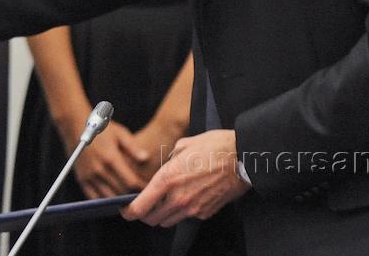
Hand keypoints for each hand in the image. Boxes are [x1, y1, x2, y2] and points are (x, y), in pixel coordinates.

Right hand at [69, 120, 147, 198]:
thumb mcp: (120, 133)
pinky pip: (95, 198)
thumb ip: (133, 147)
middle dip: (133, 195)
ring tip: (130, 198)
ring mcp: (89, 176)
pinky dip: (105, 201)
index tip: (149, 189)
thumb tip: (146, 159)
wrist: (75, 127)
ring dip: (120, 200)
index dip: (142, 188)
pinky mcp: (82, 180)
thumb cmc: (102, 129)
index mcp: (111, 158)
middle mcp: (99, 169)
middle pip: (121, 191)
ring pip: (109, 197)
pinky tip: (114, 198)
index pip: (130, 181)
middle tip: (143, 197)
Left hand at [122, 130, 249, 226]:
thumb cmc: (215, 147)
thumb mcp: (184, 145)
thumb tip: (165, 167)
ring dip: (163, 213)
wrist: (243, 158)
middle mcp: (178, 198)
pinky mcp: (205, 213)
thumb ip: (169, 160)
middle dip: (145, 213)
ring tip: (167, 198)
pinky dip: (182, 211)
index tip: (125, 209)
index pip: (140, 207)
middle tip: (146, 203)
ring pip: (168, 221)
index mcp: (168, 179)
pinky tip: (189, 195)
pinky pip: (187, 217)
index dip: (128, 212)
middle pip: (151, 219)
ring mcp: (193, 208)